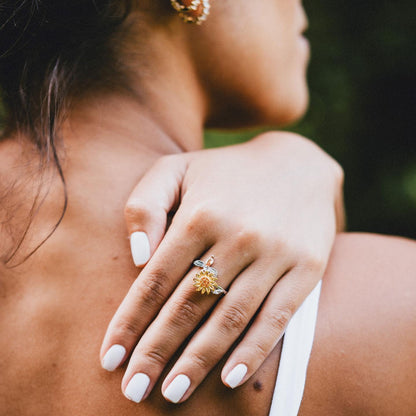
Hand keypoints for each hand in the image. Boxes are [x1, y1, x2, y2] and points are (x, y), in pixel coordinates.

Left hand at [100, 131, 343, 403]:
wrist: (297, 163)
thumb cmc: (226, 172)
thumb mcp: (176, 169)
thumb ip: (145, 204)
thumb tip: (136, 257)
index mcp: (199, 213)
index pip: (155, 280)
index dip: (130, 322)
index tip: (110, 358)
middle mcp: (237, 235)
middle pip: (188, 306)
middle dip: (157, 352)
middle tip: (134, 390)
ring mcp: (275, 254)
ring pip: (230, 318)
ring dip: (199, 361)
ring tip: (173, 393)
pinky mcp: (307, 267)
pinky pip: (278, 317)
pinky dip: (254, 351)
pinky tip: (231, 378)